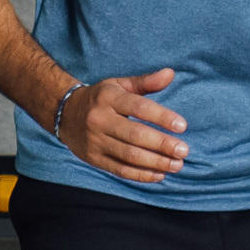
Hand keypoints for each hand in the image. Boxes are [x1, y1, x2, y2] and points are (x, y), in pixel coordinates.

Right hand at [60, 68, 186, 184]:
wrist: (65, 114)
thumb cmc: (101, 98)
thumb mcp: (119, 85)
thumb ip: (146, 82)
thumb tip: (170, 73)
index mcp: (109, 98)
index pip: (139, 108)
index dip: (162, 117)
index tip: (182, 126)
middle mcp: (100, 119)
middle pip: (135, 135)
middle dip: (162, 145)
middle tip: (184, 151)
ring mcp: (95, 141)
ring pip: (129, 155)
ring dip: (156, 163)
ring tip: (177, 165)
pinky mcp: (94, 159)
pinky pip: (120, 170)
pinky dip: (141, 175)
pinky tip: (159, 175)